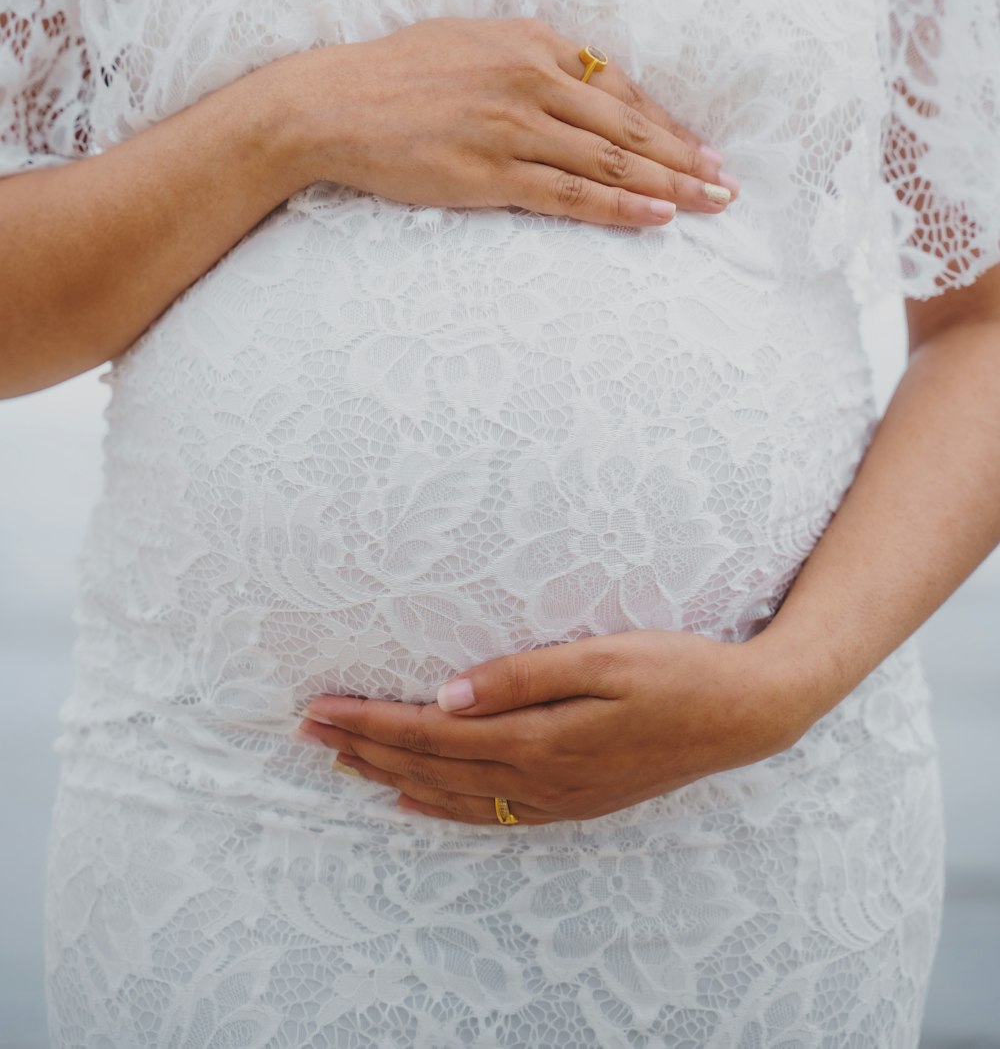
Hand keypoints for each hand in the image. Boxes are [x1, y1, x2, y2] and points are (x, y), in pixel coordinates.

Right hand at [284, 17, 739, 227]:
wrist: (329, 104)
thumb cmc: (393, 75)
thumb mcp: (469, 42)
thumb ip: (525, 58)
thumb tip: (571, 81)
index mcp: (530, 43)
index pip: (617, 88)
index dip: (664, 123)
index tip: (697, 147)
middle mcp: (530, 80)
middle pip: (626, 125)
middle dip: (684, 157)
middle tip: (727, 182)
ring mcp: (512, 127)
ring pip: (609, 160)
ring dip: (668, 185)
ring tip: (709, 204)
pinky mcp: (490, 172)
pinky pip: (570, 193)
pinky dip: (618, 206)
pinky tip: (655, 218)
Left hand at [294, 629, 810, 825]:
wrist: (747, 713)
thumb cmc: (677, 671)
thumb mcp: (602, 658)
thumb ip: (521, 676)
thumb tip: (444, 695)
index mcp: (539, 739)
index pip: (431, 735)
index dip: (371, 723)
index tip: (319, 710)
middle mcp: (541, 778)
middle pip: (431, 768)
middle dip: (365, 750)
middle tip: (307, 732)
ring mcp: (559, 797)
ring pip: (453, 794)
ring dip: (393, 777)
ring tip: (344, 763)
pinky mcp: (576, 800)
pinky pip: (493, 812)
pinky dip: (444, 809)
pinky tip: (416, 803)